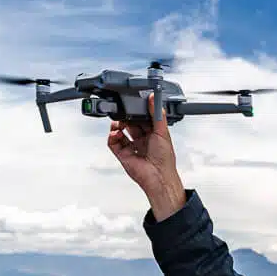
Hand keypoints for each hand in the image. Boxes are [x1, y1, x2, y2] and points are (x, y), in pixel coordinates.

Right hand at [107, 92, 186, 220]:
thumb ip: (157, 114)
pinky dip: (112, 136)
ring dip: (117, 125)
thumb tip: (153, 98)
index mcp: (153, 134)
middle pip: (130, 124)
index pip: (142, 118)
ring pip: (120, 132)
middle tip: (124, 112)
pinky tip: (116, 133)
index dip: (138, 111)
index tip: (134, 103)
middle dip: (126, 117)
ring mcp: (132, 147)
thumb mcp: (162, 132)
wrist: (158, 177)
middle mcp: (142, 140)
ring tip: (119, 123)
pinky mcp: (123, 155)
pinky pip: (113, 143)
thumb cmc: (165, 159)